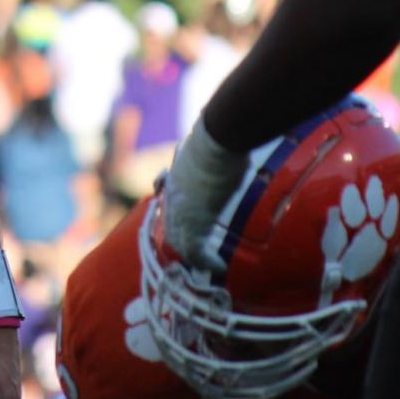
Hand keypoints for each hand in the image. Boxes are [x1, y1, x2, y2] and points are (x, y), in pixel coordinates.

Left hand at [163, 123, 250, 268]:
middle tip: (195, 251)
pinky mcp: (195, 221)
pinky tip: (219, 265)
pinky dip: (206, 260)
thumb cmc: (219, 135)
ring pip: (179, 241)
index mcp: (176, 175)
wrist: (219, 137)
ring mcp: (181, 209)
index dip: (174, 211)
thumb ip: (211, 149)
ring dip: (193, 255)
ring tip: (207, 263)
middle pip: (171, 225)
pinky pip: (196, 250)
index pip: (168, 198)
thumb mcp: (208, 144)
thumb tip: (231, 134)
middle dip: (181, 239)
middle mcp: (173, 195)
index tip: (184, 220)